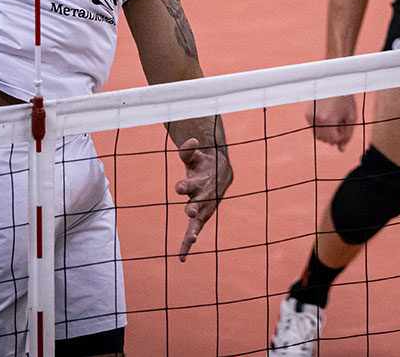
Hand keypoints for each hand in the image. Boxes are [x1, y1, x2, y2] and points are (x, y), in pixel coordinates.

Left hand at [173, 137, 230, 260]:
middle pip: (197, 204)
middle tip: (191, 211)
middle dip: (194, 208)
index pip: (189, 184)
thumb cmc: (204, 163)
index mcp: (200, 182)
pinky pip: (194, 231)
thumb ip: (189, 149)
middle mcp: (203, 198)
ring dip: (193, 232)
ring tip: (191, 241)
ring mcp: (203, 209)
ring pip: (198, 222)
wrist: (220, 174)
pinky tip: (181, 258)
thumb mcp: (195, 154)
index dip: (184, 185)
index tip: (180, 186)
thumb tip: (190, 140)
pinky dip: (187, 245)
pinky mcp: (201, 217)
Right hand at [307, 94, 357, 150]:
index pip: (333, 141)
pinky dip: (322, 126)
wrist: (334, 83)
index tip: (346, 127)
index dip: (342, 137)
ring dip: (327, 133)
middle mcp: (316, 118)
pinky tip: (328, 116)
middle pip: (325, 140)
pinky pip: (315, 128)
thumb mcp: (351, 118)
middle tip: (341, 122)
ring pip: (318, 136)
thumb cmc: (346, 100)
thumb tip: (341, 150)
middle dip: (334, 135)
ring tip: (335, 119)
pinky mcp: (307, 114)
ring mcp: (310, 116)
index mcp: (328, 119)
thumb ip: (347, 135)